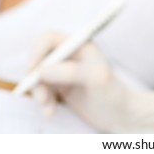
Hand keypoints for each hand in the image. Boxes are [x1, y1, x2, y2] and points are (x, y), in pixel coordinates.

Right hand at [26, 31, 153, 132]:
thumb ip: (71, 72)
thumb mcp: (96, 79)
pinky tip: (50, 113)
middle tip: (42, 98)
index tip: (32, 70)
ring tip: (48, 109)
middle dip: (36, 79)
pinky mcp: (61, 86)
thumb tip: (42, 70)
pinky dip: (43, 101)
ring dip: (39, 93)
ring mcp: (64, 71)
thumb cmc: (113, 93)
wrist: (121, 116)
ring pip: (38, 76)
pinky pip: (42, 90)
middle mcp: (70, 55)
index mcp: (80, 45)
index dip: (37, 51)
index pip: (49, 38)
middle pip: (40, 59)